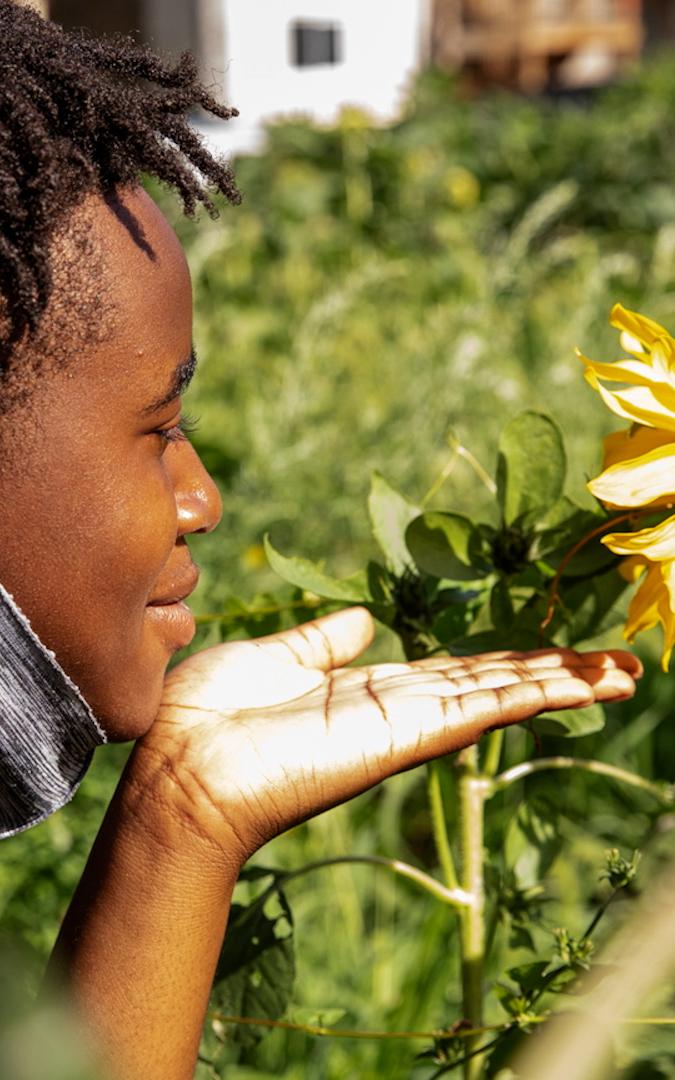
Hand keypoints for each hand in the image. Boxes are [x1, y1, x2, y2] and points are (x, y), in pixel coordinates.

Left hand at [138, 608, 640, 862]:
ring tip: (622, 671)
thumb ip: (320, 644)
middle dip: (555, 671)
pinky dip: (527, 693)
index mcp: (366, 691)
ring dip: (562, 682)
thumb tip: (362, 622)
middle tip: (620, 662)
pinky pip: (475, 709)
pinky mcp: (399, 737)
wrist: (177, 768)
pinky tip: (574, 681)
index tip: (557, 652)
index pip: (455, 672)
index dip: (508, 660)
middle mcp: (395, 710)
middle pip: (491, 683)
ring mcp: (402, 726)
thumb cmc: (208, 717)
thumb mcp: (271, 660)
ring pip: (499, 695)